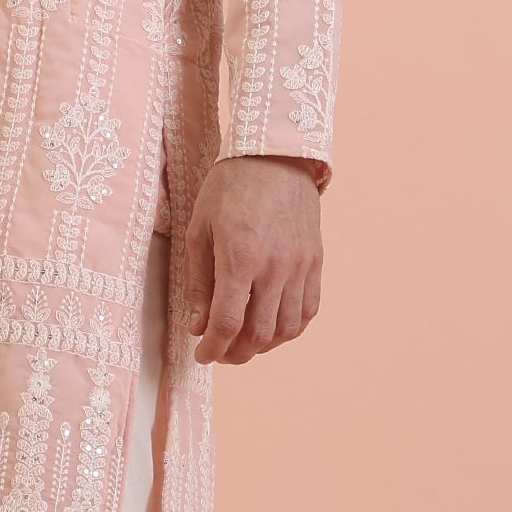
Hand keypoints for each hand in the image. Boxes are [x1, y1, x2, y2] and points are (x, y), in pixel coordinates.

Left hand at [185, 155, 324, 365]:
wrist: (275, 155)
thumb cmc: (230, 187)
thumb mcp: (200, 229)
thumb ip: (198, 281)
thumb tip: (197, 325)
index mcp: (241, 258)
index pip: (228, 322)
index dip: (213, 348)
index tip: (202, 355)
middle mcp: (275, 267)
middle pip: (260, 333)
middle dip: (236, 353)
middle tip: (220, 352)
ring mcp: (300, 266)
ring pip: (286, 328)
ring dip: (263, 346)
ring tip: (244, 342)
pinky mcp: (315, 262)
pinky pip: (308, 310)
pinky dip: (290, 329)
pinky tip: (272, 327)